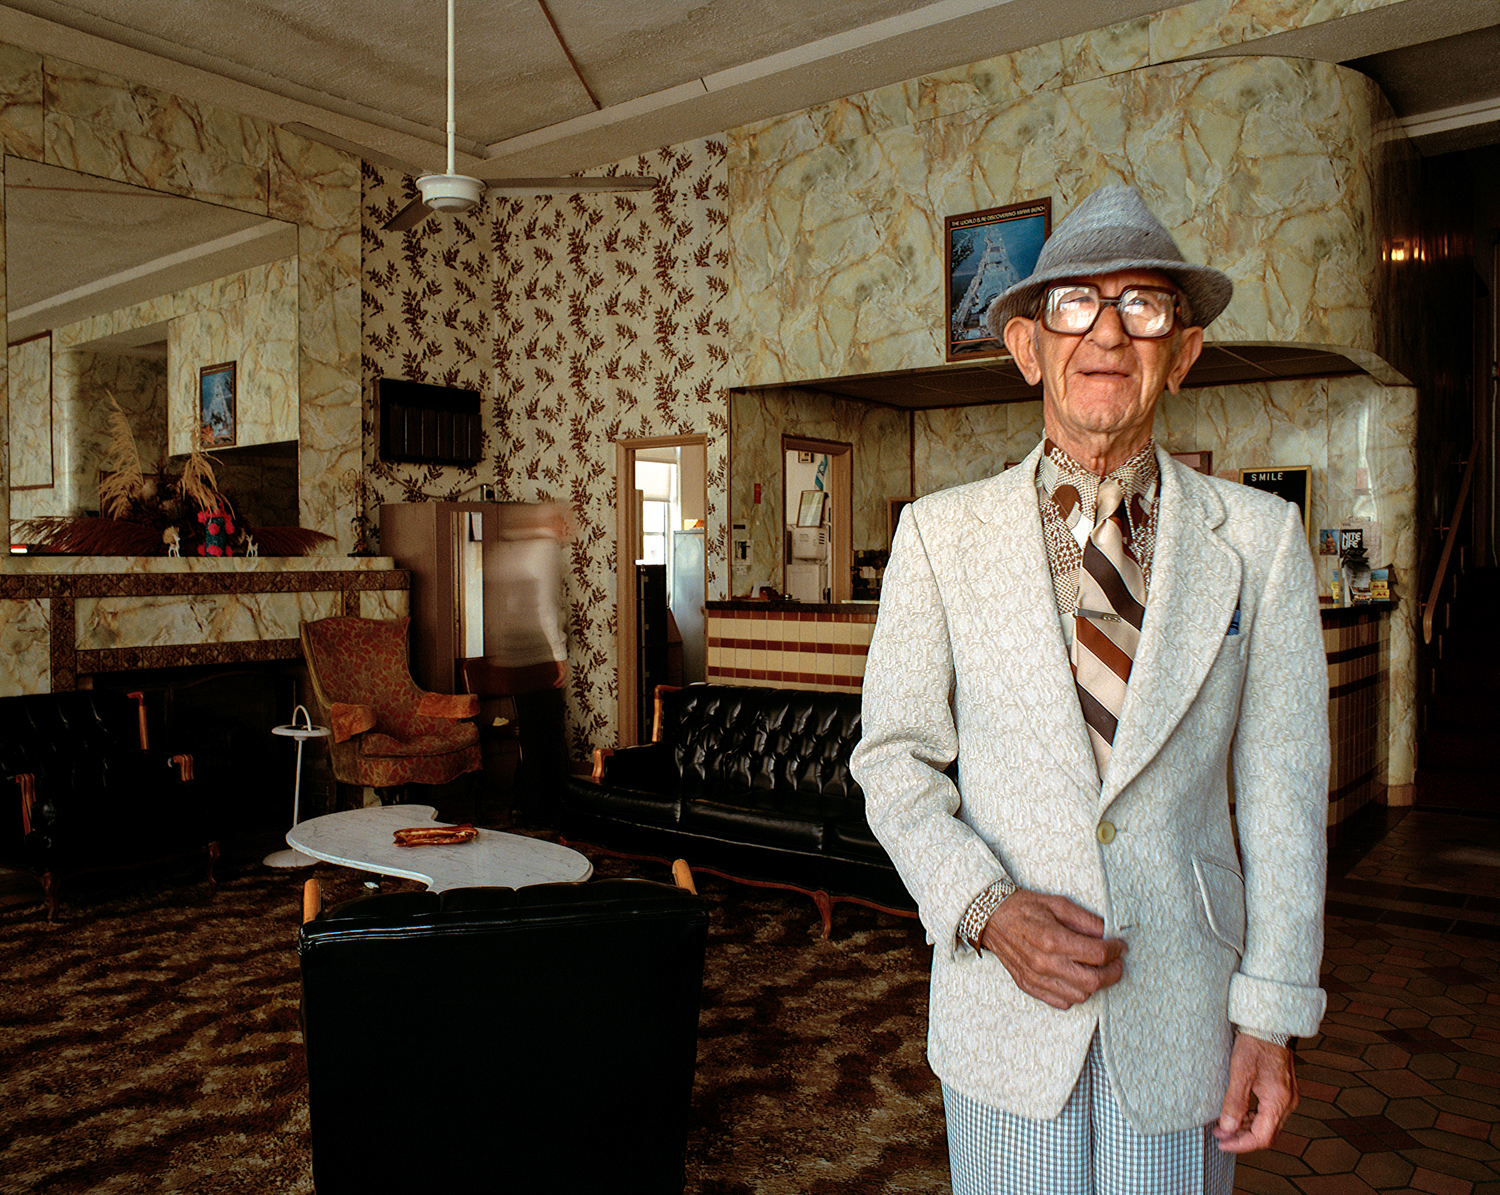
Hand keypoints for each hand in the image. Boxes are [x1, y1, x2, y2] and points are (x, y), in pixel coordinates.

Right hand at [978, 889, 1125, 1009]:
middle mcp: (1045, 963)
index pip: (1097, 954)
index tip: (1119, 945)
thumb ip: (1085, 920)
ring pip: (1080, 995)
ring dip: (1094, 984)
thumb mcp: (1057, 904)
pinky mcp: (1029, 986)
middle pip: (1093, 981)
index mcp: (1053, 939)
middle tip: (1116, 961)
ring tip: (1096, 969)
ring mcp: (1036, 978)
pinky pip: (1061, 1002)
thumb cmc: (1023, 908)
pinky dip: (1074, 993)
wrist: (991, 917)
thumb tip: (1108, 932)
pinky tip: (1075, 978)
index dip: (1115, 950)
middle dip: (1113, 972)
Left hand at [1213, 1032, 1296, 1152]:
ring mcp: (1288, 1097)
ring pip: (1269, 1125)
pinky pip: (1271, 1113)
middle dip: (1242, 1138)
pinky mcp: (1285, 1091)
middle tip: (1219, 1135)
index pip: (1261, 1138)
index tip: (1222, 1144)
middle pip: (1266, 1134)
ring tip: (1225, 1126)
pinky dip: (1254, 1118)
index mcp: (1278, 1101)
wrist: (1270, 1025)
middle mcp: (1288, 1103)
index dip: (1241, 1145)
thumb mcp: (1240, 1072)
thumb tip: (1227, 1128)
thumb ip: (1234, 1102)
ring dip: (1247, 1128)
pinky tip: (1240, 1113)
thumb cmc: (1255, 1044)